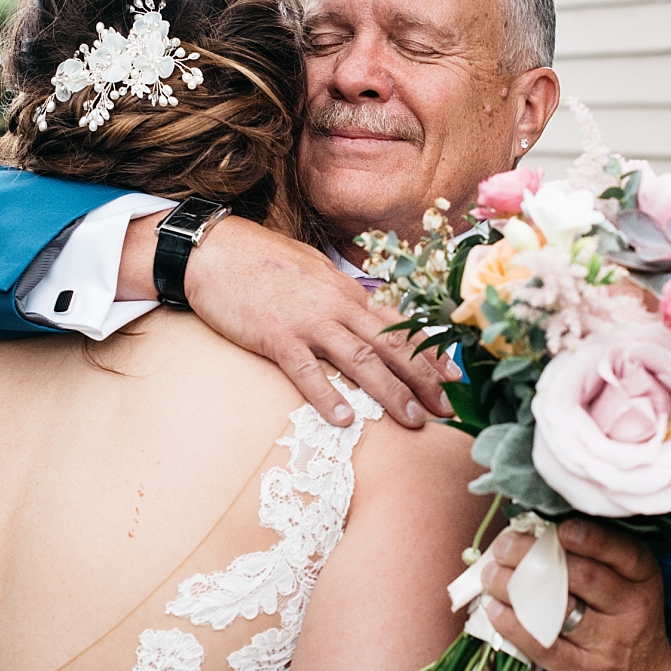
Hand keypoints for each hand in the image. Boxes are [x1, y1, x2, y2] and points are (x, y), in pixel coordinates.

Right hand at [117, 212, 458, 429]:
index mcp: (347, 291)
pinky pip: (306, 370)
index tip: (455, 376)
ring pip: (360, 359)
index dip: (430, 352)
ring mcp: (307, 321)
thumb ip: (339, 296)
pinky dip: (327, 395)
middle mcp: (336, 305)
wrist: (215, 250)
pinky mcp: (276, 336)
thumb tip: (362, 316)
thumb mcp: (312, 272)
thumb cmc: (262, 261)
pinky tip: (344, 419)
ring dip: (389, 391)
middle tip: (447, 409)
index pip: (399, 324)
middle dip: (423, 378)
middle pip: (390, 344)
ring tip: (412, 420)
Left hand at [479, 518, 670, 670]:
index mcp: (642, 578)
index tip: (557, 528)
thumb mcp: (625, 592)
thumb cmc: (620, 628)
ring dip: (514, 587)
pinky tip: (493, 610)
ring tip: (490, 576)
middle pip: (581, 575)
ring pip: (556, 607)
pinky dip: (512, 624)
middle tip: (504, 547)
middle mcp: (630, 608)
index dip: (589, 536)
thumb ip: (592, 561)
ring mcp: (607, 642)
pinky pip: (541, 643)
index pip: (621, 550)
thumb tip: (533, 530)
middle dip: (535, 555)